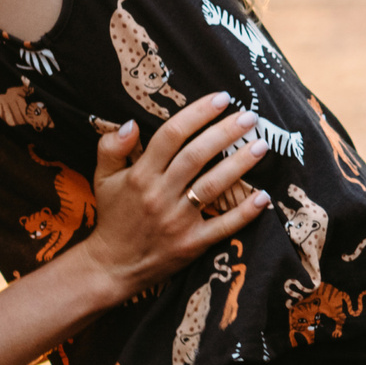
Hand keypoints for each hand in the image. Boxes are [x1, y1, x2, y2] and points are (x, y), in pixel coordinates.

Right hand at [71, 95, 271, 303]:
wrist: (112, 266)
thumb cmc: (113, 217)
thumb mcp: (102, 178)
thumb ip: (111, 148)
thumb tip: (130, 123)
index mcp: (140, 175)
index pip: (171, 135)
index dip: (197, 114)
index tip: (221, 99)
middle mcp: (159, 194)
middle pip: (196, 156)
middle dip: (224, 133)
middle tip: (250, 117)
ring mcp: (177, 221)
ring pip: (212, 186)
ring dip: (239, 165)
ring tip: (261, 145)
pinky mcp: (191, 244)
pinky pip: (222, 226)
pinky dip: (244, 212)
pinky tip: (263, 196)